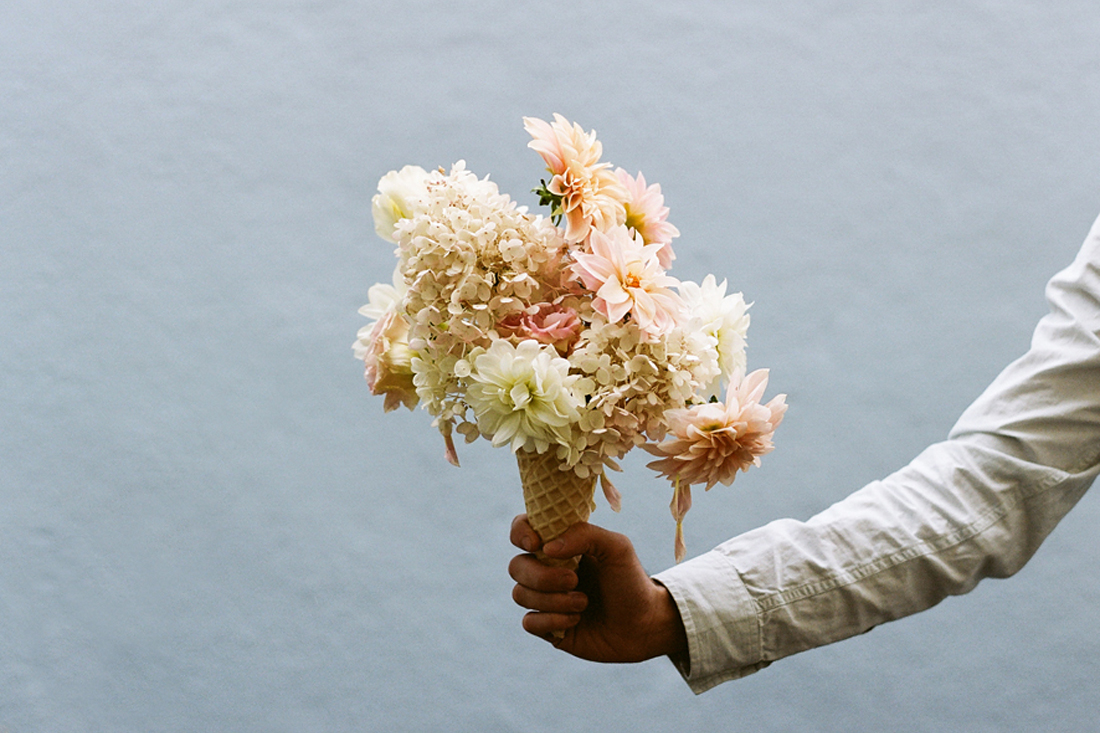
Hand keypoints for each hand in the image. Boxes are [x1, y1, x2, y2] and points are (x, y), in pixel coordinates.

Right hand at [508, 515, 687, 662]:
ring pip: (520, 594)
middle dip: (542, 576)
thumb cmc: (631, 581)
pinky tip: (576, 620)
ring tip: (584, 603)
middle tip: (574, 579)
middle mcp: (547, 570)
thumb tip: (547, 548)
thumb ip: (585, 535)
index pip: (522, 529)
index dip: (520, 533)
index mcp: (560, 545)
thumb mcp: (617, 548)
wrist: (644, 625)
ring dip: (553, 600)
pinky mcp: (547, 627)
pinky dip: (552, 620)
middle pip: (516, 566)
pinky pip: (529, 622)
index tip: (536, 544)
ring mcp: (545, 599)